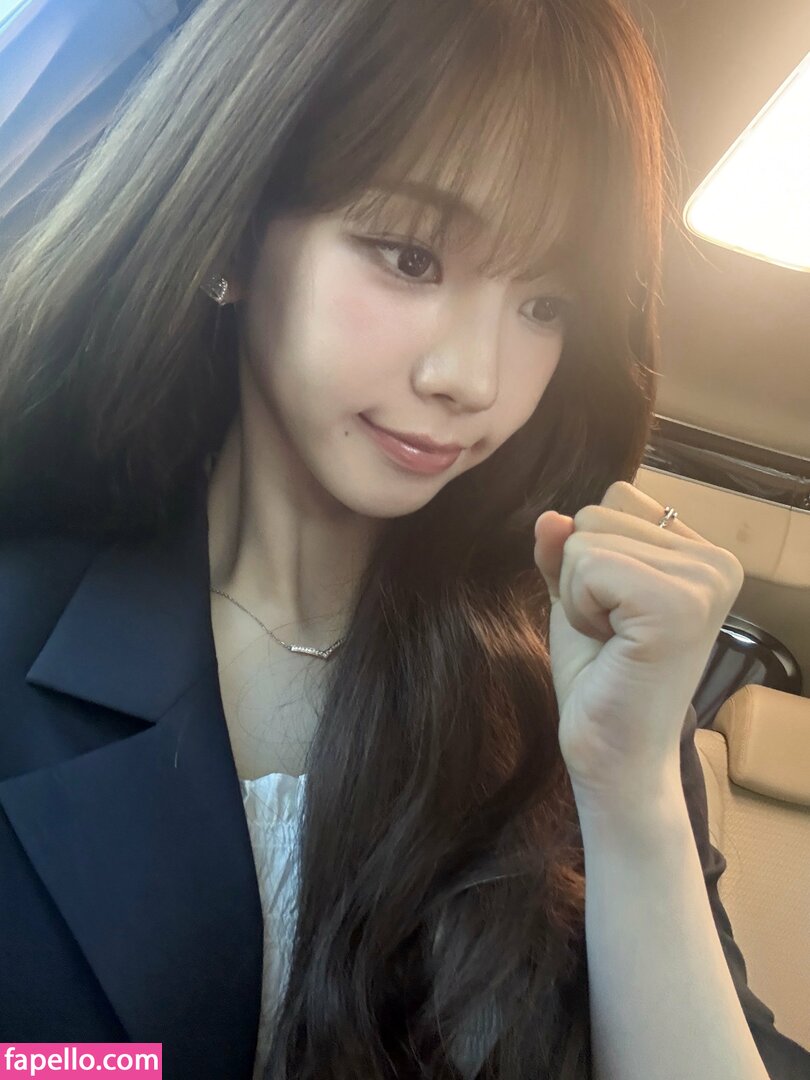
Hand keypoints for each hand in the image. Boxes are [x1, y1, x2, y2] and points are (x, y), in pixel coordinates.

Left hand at [533, 481, 743, 798]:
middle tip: (612, 633)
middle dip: (581, 575)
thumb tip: (549, 516)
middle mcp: (717, 561)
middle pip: (596, 512)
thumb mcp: (578, 598)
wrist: (614, 756)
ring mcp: (704, 581)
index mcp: (703, 554)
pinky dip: (580, 608)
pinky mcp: (678, 605)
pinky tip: (612, 646)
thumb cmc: (602, 681)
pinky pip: (588, 566)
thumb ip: (565, 551)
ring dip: (578, 596)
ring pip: (585, 539)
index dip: (591, 555)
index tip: (615, 613)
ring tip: (614, 641)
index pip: (616, 497)